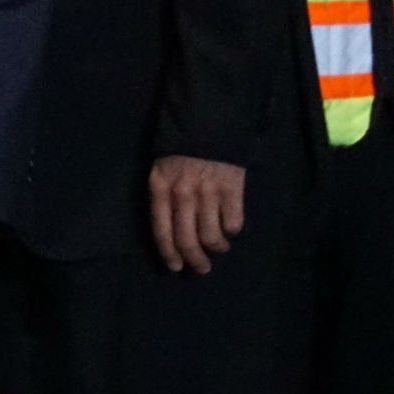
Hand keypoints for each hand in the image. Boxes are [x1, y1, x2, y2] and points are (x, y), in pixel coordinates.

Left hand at [148, 155, 247, 274]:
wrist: (207, 124)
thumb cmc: (179, 151)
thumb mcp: (160, 170)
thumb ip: (162, 197)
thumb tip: (169, 232)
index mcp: (160, 188)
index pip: (161, 231)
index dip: (169, 253)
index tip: (176, 267)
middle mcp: (182, 194)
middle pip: (188, 240)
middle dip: (195, 260)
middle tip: (202, 268)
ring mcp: (208, 192)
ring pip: (212, 236)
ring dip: (216, 248)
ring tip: (218, 247)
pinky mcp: (232, 189)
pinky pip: (233, 223)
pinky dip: (232, 231)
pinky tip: (229, 227)